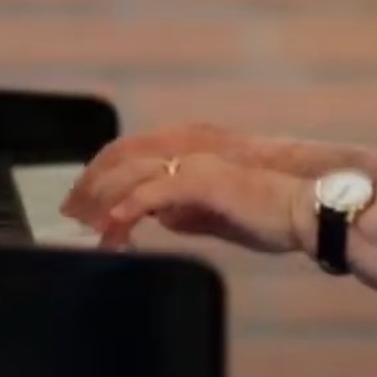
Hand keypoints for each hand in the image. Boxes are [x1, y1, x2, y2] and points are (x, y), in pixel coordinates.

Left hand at [67, 122, 314, 217]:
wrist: (307, 210)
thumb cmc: (269, 214)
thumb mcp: (216, 213)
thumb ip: (186, 211)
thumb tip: (159, 218)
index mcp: (190, 153)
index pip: (129, 155)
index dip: (99, 176)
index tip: (79, 202)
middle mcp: (188, 149)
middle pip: (120, 159)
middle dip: (89, 185)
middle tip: (69, 216)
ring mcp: (195, 163)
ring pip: (131, 174)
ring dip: (101, 200)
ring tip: (85, 227)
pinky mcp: (204, 182)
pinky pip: (154, 193)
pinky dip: (128, 209)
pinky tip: (113, 227)